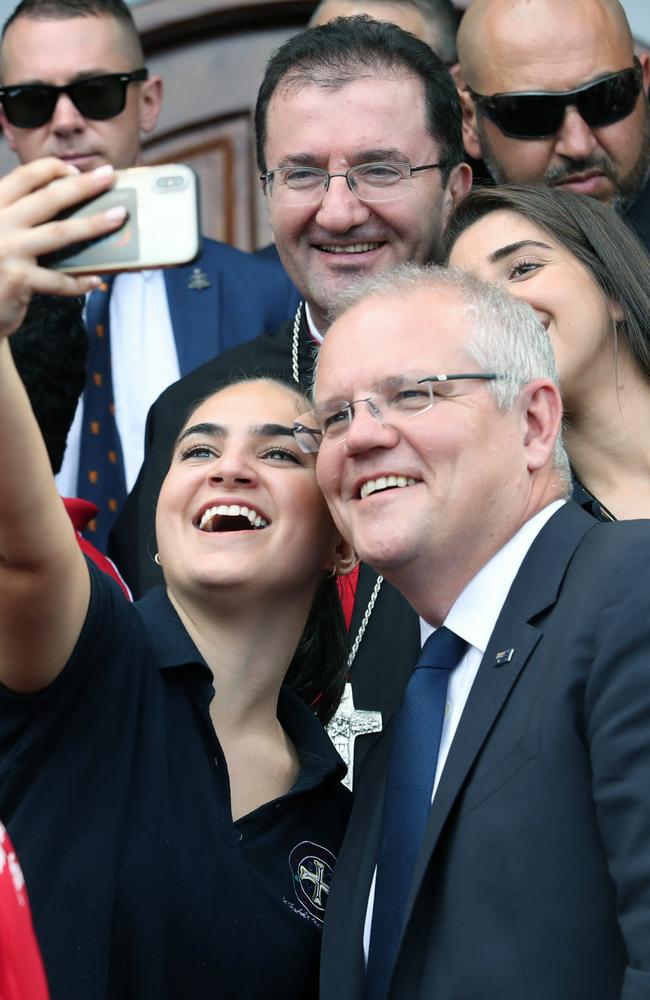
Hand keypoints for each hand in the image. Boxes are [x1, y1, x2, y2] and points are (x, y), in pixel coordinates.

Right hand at [0, 157, 125, 339]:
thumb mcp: (1, 235)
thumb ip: (22, 219)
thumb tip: (72, 209)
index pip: (23, 177)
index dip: (51, 169)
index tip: (76, 171)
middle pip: (48, 198)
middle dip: (82, 186)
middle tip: (108, 176)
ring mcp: (7, 250)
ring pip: (59, 233)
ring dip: (93, 224)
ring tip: (118, 218)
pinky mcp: (17, 279)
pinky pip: (58, 279)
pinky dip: (79, 282)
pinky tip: (95, 280)